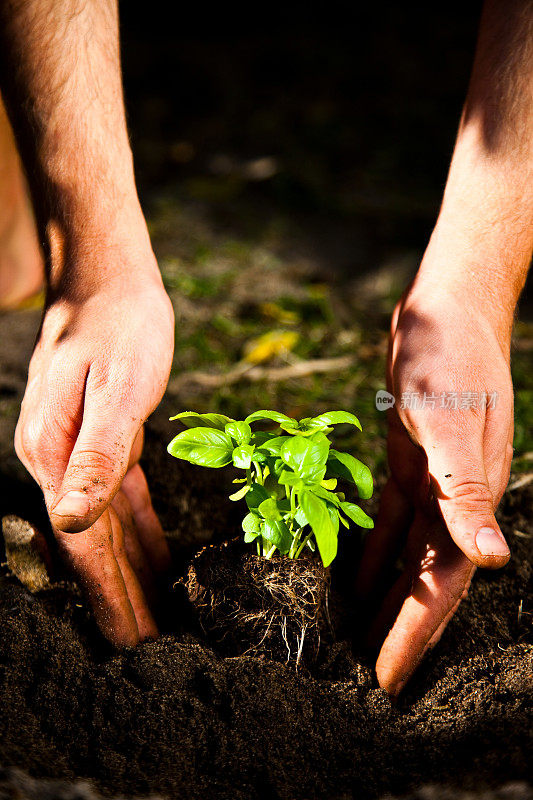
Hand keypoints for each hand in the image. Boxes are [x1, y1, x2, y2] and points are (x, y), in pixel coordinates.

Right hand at [15, 259, 173, 645]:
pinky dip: (140, 533)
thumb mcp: (118, 388)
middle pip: (94, 547)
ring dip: (132, 574)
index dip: (110, 596)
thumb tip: (72, 522)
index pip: (84, 545)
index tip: (135, 642)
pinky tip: (157, 558)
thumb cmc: (119, 326)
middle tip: (152, 648)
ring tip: (157, 617)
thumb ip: (98, 456)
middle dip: (122, 599)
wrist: (109, 281)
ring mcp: (79, 451)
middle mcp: (60, 461)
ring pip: (108, 529)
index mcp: (56, 456)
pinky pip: (123, 500)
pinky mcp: (106, 440)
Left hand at [355, 280, 512, 695]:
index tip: (387, 679)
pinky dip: (373, 547)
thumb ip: (468, 490)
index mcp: (468, 498)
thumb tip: (495, 560)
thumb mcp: (449, 420)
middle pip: (424, 578)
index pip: (443, 583)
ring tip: (353, 633)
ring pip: (407, 553)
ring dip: (383, 593)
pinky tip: (352, 572)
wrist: (446, 308)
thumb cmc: (449, 356)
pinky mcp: (410, 460)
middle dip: (397, 625)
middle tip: (363, 672)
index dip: (416, 632)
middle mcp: (455, 497)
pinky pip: (391, 519)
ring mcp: (433, 480)